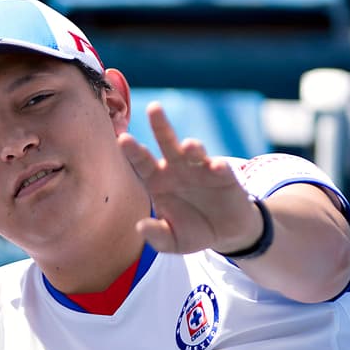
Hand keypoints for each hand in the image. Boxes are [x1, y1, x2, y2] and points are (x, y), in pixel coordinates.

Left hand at [118, 103, 262, 255]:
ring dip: (192, 147)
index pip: (142, 163)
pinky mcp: (224, 176)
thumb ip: (156, 236)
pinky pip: (221, 169)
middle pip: (166, 143)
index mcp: (158, 182)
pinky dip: (220, 168)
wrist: (226, 233)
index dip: (133, 151)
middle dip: (160, 126)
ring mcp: (201, 170)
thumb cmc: (193, 232)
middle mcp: (177, 170)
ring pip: (194, 152)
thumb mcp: (173, 242)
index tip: (123, 139)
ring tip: (189, 145)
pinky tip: (218, 167)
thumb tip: (140, 227)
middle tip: (153, 108)